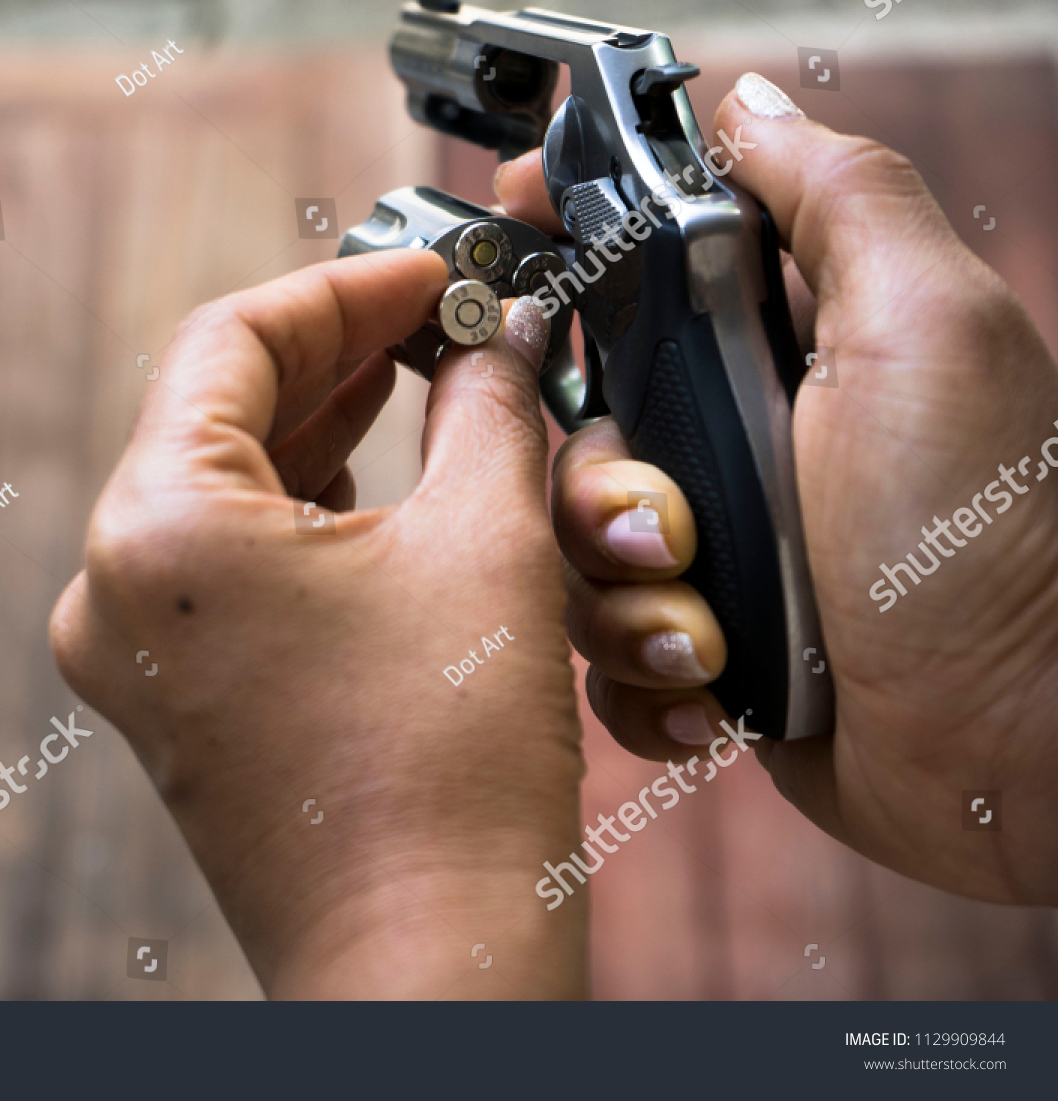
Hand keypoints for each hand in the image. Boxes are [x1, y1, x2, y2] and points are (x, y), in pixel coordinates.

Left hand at [50, 250, 587, 996]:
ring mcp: (136, 655)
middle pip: (218, 412)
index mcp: (157, 528)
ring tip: (414, 379)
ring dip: (320, 430)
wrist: (429, 959)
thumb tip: (498, 341)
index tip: (426, 271)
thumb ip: (486, 409)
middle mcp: (115, 589)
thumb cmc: (449, 774)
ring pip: (224, 490)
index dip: (342, 290)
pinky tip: (375, 482)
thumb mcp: (485, 546)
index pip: (231, 341)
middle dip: (333, 357)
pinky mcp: (175, 702)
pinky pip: (228, 566)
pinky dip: (300, 513)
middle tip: (434, 318)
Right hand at [497, 72, 1057, 905]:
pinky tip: (713, 689)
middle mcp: (738, 440)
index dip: (566, 254)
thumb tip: (748, 105)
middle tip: (671, 528)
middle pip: (571, 429)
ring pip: (571, 550)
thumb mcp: (923, 329)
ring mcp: (715, 547)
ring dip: (626, 602)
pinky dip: (645, 679)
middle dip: (597, 492)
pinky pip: (600, 651)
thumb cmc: (984, 545)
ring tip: (711, 635)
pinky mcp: (698, 644)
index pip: (639, 267)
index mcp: (782, 347)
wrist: (1014, 749)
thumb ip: (833, 198)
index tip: (516, 257)